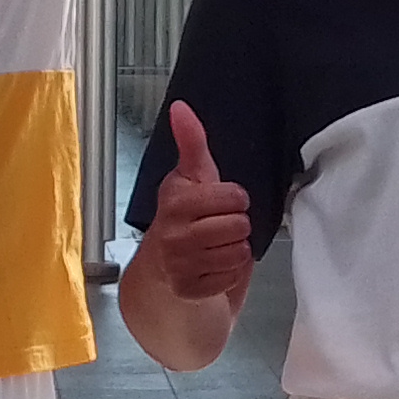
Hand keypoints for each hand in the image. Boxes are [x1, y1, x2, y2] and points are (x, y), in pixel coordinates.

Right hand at [139, 103, 251, 310]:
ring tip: (215, 250)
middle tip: (217, 230)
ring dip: (234, 253)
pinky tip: (211, 271)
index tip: (220, 203)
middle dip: (236, 228)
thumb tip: (181, 108)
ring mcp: (178, 263)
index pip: (233, 196)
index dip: (235, 200)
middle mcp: (172, 231)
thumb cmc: (181, 224)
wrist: (159, 279)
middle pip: (239, 225)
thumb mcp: (189, 180)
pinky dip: (228, 277)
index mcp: (176, 199)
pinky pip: (231, 278)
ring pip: (238, 252)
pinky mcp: (187, 290)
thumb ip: (191, 143)